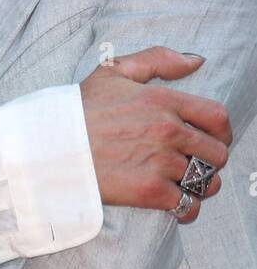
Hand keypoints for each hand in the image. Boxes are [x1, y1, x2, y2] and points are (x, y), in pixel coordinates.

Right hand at [80, 48, 229, 222]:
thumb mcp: (112, 71)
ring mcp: (159, 162)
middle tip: (197, 165)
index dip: (222, 131)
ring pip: (206, 181)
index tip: (213, 139)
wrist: (47, 147)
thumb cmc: (77, 109)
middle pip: (217, 152)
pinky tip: (178, 206)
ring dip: (202, 186)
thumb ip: (158, 59)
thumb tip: (196, 61)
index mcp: (162, 100)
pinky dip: (187, 210)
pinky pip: (186, 205)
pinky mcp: (148, 192)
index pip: (217, 117)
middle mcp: (167, 131)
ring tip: (187, 185)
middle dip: (211, 161)